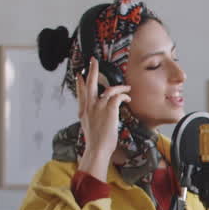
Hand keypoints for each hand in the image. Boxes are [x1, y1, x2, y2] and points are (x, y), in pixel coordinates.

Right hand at [75, 57, 130, 180]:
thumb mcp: (88, 127)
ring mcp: (99, 107)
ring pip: (109, 89)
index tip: (80, 75)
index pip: (80, 91)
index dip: (80, 82)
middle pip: (90, 83)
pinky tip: (128, 97)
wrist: (97, 148)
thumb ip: (89, 118)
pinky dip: (124, 95)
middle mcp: (89, 106)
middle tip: (94, 61)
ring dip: (119, 87)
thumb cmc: (95, 141)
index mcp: (83, 110)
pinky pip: (118, 97)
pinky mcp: (109, 109)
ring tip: (126, 88)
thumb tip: (92, 116)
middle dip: (92, 70)